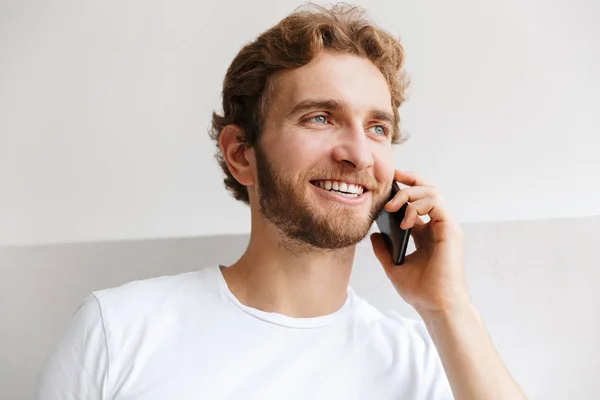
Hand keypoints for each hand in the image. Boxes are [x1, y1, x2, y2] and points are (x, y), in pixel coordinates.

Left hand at [370, 169, 469, 313]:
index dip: (404, 189)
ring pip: (432, 192)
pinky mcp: (450, 230)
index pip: (417, 203)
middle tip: (391, 178)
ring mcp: (446, 227)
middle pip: (427, 191)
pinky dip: (417, 206)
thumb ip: (384, 249)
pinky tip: (404, 221)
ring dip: (409, 194)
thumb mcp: (394, 266)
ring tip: (391, 207)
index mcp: (426, 234)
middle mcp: (438, 227)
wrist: (436, 305)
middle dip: (409, 180)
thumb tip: (374, 234)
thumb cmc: (420, 291)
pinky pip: (436, 203)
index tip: (388, 182)